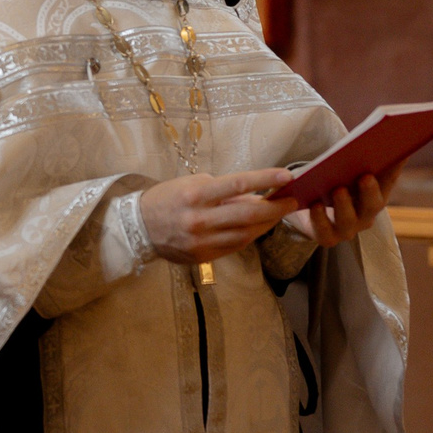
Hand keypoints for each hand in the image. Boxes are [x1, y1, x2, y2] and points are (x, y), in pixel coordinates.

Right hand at [140, 168, 296, 266]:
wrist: (139, 227)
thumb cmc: (167, 199)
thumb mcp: (191, 184)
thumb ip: (222, 191)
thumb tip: (254, 195)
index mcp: (195, 195)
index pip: (237, 185)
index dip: (264, 180)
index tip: (286, 176)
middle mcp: (199, 220)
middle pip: (248, 214)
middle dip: (275, 207)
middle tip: (293, 200)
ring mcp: (202, 241)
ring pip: (245, 234)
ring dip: (266, 223)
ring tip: (279, 213)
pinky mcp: (203, 256)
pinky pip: (235, 246)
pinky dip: (250, 235)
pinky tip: (259, 227)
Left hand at [292, 162, 403, 248]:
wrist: (307, 208)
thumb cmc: (330, 182)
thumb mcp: (343, 168)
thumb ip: (357, 154)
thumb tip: (375, 130)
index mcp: (376, 195)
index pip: (388, 181)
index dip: (394, 169)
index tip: (398, 154)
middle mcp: (366, 215)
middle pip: (373, 205)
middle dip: (370, 191)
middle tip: (365, 176)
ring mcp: (348, 228)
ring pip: (349, 220)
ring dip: (344, 205)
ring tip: (338, 189)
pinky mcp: (327, 237)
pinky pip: (324, 231)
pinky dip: (319, 219)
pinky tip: (315, 205)